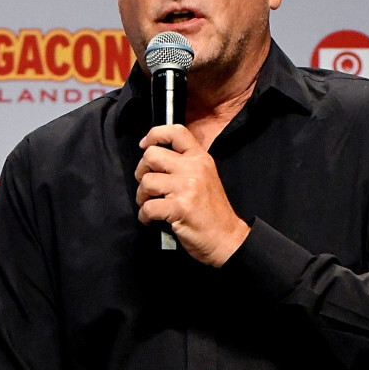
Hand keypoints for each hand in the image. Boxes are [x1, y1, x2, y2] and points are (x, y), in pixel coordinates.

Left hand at [135, 124, 249, 266]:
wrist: (226, 238)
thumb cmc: (212, 211)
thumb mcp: (205, 177)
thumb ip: (185, 163)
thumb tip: (154, 157)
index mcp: (200, 158)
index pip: (176, 131)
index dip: (155, 134)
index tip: (145, 145)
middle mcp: (194, 168)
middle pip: (151, 155)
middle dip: (141, 171)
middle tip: (148, 185)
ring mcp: (187, 187)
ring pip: (147, 182)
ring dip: (142, 197)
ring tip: (151, 204)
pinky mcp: (180, 208)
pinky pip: (148, 207)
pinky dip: (144, 216)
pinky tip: (152, 219)